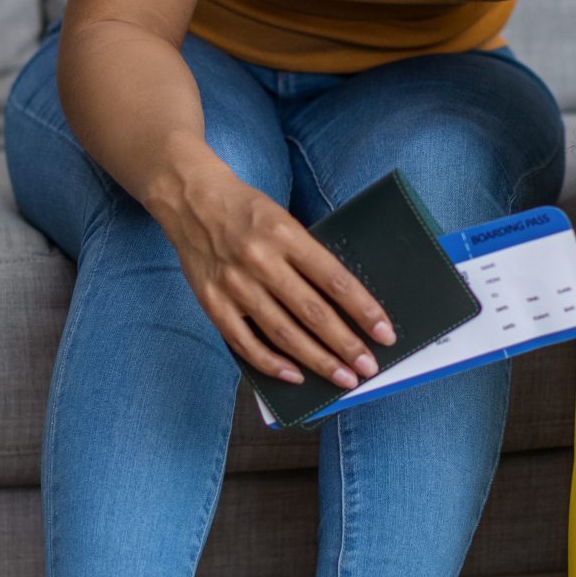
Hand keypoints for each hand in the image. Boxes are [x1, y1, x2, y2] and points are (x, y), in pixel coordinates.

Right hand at [157, 163, 396, 389]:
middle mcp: (260, 260)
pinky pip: (244, 342)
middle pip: (312, 312)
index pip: (334, 279)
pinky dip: (271, 363)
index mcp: (285, 234)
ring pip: (282, 333)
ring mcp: (234, 284)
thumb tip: (346, 304)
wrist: (190, 199)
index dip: (363, 310)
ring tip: (342, 378)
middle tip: (368, 368)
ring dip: (317, 360)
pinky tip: (295, 376)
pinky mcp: (212, 301)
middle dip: (345, 344)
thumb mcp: (284, 220)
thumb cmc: (248, 211)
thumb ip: (309, 257)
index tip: (385, 333)